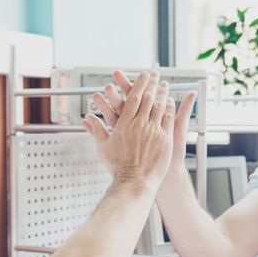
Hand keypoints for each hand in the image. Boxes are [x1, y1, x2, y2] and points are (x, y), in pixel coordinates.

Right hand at [82, 71, 175, 187]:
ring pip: (159, 106)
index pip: (134, 98)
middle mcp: (140, 125)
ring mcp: (154, 131)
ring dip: (162, 93)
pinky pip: (168, 119)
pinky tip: (171, 101)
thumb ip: (96, 129)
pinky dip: (170, 108)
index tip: (143, 75)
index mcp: (125, 124)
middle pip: (148, 98)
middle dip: (152, 84)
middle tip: (155, 74)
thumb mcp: (103, 147)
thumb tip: (86, 119)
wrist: (134, 181)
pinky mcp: (164, 139)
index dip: (139, 84)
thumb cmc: (118, 166)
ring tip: (164, 84)